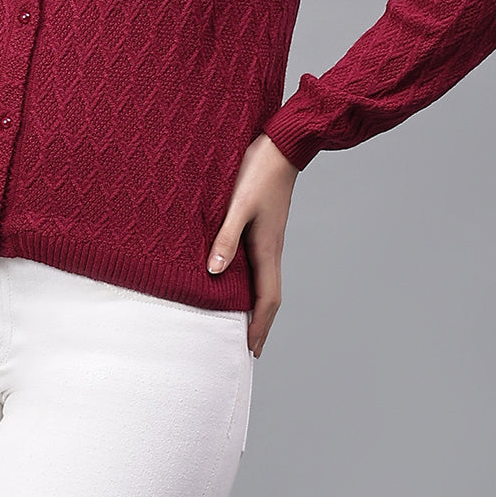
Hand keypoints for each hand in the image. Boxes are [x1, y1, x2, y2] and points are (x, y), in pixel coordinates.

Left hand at [206, 133, 299, 357]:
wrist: (280, 146)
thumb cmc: (257, 173)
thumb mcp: (237, 205)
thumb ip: (226, 237)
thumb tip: (214, 272)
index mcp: (267, 249)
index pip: (268, 299)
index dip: (259, 325)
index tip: (252, 349)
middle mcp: (272, 248)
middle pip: (270, 296)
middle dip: (261, 323)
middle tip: (250, 347)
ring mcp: (270, 239)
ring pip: (267, 281)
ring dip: (258, 305)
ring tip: (244, 321)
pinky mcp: (266, 228)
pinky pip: (262, 265)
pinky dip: (254, 283)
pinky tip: (241, 280)